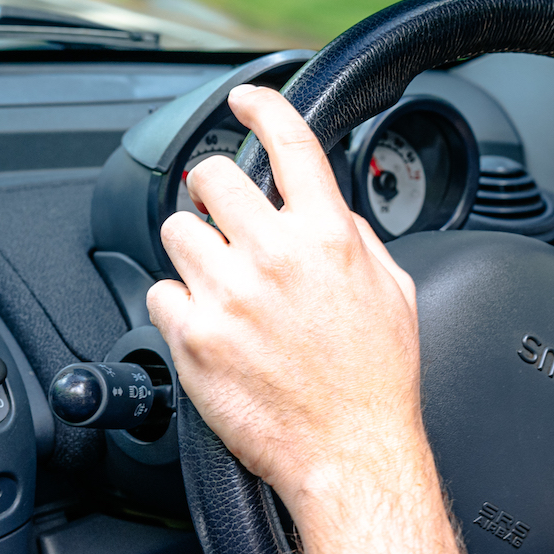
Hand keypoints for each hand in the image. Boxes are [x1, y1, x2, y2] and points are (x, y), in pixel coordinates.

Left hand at [145, 85, 427, 519]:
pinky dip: (178, 304)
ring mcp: (229, 297)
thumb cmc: (376, 381)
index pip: (289, 142)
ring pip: (177, 231)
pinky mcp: (195, 338)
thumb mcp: (392, 290)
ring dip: (195, 249)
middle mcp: (275, 257)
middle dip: (214, 190)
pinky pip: (160, 292)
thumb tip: (326, 209)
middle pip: (211, 176)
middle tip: (223, 214)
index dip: (262, 107)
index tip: (245, 101)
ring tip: (221, 282)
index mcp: (328, 237)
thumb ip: (355, 237)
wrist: (351, 452)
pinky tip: (210, 324)